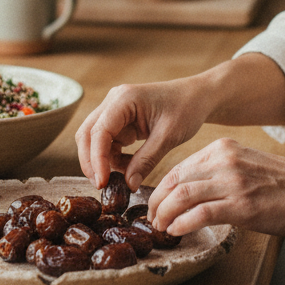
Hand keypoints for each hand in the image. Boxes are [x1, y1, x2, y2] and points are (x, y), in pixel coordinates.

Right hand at [75, 77, 210, 191]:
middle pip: (87, 134)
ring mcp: (114, 110)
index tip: (102, 183)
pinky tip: (130, 167)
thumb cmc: (186, 109)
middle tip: (102, 186)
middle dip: (92, 162)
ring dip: (103, 161)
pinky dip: (114, 158)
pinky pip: (107, 143)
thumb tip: (128, 185)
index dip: (97, 159)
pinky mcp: (119, 120)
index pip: (99, 131)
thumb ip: (146, 160)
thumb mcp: (169, 136)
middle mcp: (113, 101)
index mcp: (124, 99)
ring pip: (94, 140)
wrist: (198, 97)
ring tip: (124, 177)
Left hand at [148, 138, 284, 236]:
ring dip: (164, 215)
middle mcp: (223, 160)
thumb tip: (195, 194)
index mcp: (223, 149)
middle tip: (152, 220)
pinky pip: (199, 213)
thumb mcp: (248, 166)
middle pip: (174, 180)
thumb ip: (222, 173)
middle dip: (156, 203)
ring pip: (181, 196)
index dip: (161, 189)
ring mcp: (232, 182)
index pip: (178, 168)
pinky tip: (176, 230)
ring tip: (160, 228)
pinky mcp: (241, 205)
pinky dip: (181, 223)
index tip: (156, 205)